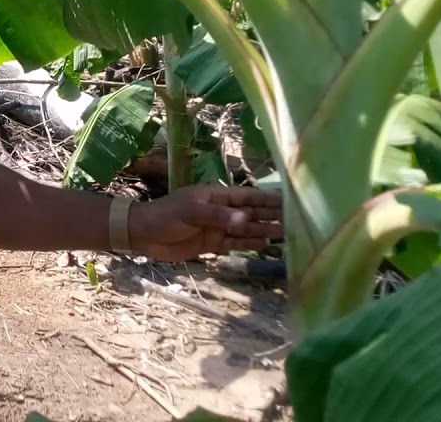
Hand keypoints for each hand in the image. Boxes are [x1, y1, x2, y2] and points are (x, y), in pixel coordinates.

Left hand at [128, 186, 282, 261]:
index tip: (290, 200)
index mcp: (216, 196)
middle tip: (298, 220)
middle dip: (272, 216)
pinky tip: (266, 245)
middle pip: (252, 213)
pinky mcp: (212, 244)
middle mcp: (221, 211)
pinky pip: (235, 244)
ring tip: (288, 234)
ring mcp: (217, 228)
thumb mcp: (190, 212)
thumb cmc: (164, 215)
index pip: (248, 197)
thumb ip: (218, 217)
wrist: (143, 234)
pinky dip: (249, 245)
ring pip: (246, 230)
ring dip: (265, 231)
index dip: (268, 199)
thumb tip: (245, 220)